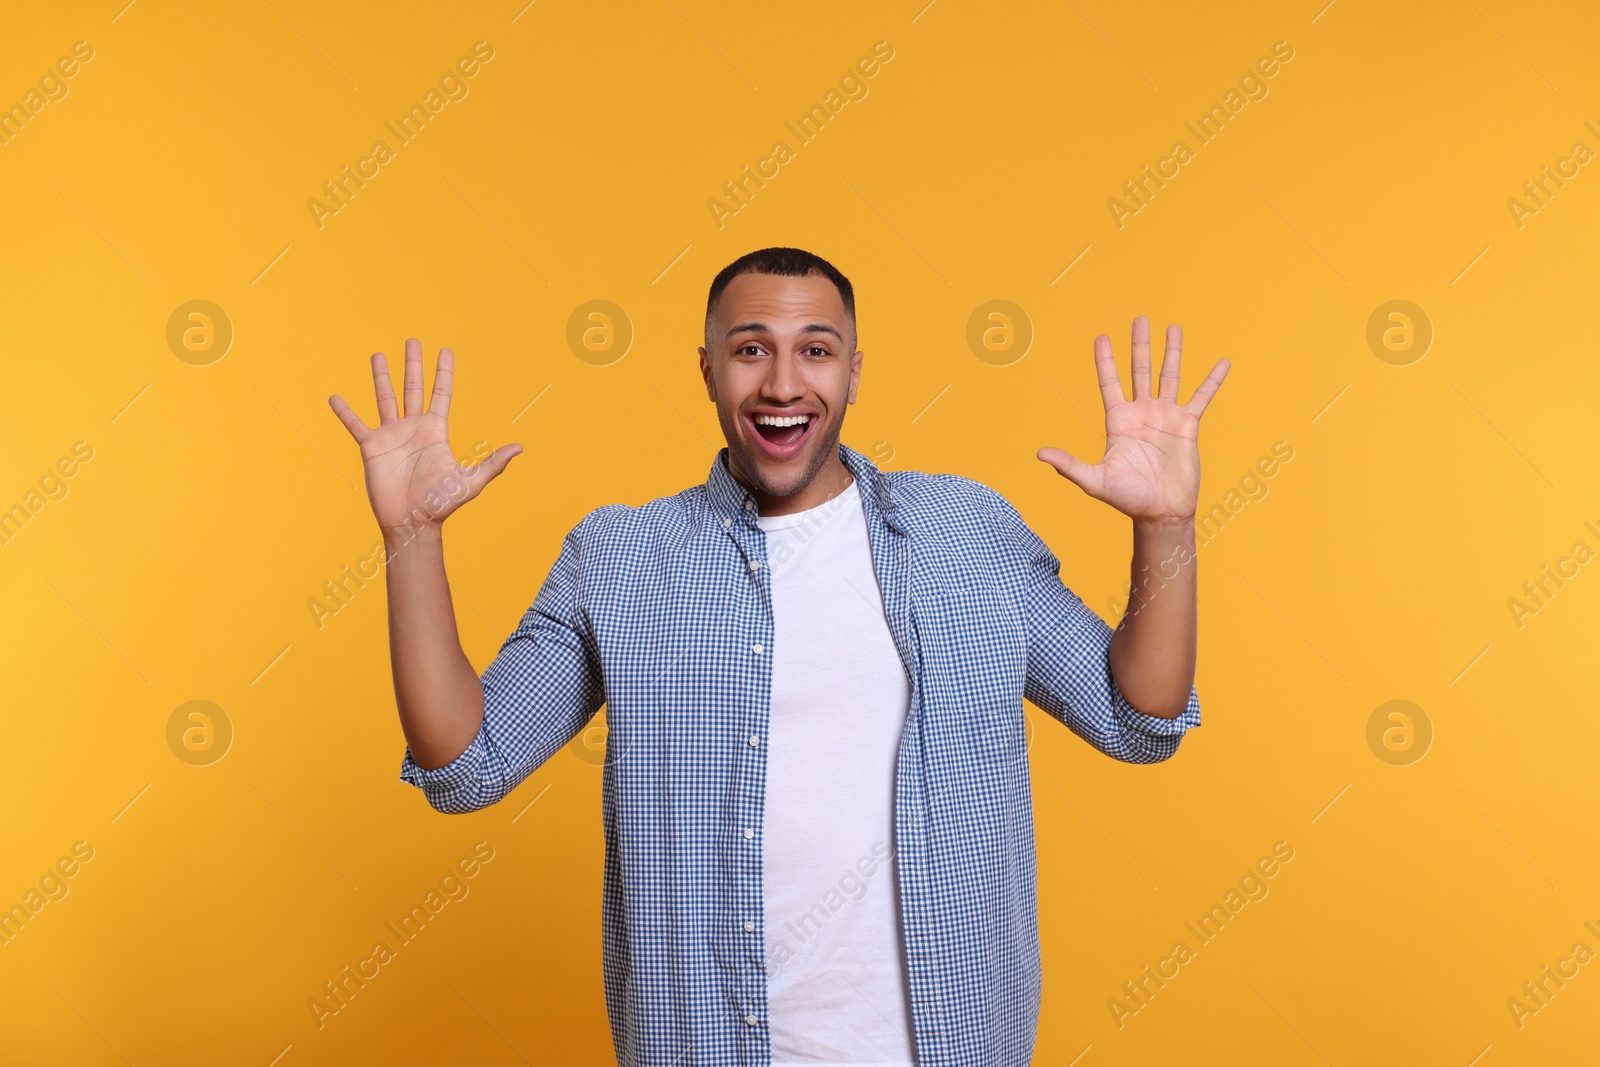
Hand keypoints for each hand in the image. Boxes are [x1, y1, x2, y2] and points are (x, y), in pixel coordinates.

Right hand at [329, 338, 521, 537]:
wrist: (412, 523)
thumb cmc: (442, 505)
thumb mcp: (471, 482)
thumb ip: (494, 464)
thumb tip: (520, 448)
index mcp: (436, 432)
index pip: (441, 394)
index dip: (444, 372)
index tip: (445, 350)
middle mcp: (413, 428)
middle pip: (413, 388)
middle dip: (413, 364)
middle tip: (413, 340)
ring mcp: (391, 436)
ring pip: (385, 398)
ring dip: (381, 377)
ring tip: (378, 354)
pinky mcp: (371, 447)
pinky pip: (355, 424)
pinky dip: (344, 412)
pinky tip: (334, 397)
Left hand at [1037, 316, 1227, 524]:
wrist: (1160, 513)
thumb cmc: (1127, 498)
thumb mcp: (1094, 481)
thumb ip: (1069, 465)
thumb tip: (1039, 454)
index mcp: (1118, 422)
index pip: (1109, 383)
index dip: (1105, 361)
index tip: (1101, 337)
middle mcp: (1141, 413)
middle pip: (1139, 370)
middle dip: (1139, 345)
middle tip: (1139, 319)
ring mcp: (1165, 417)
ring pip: (1168, 376)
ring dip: (1171, 352)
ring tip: (1172, 327)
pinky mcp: (1188, 425)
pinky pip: (1202, 397)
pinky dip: (1212, 380)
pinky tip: (1222, 362)